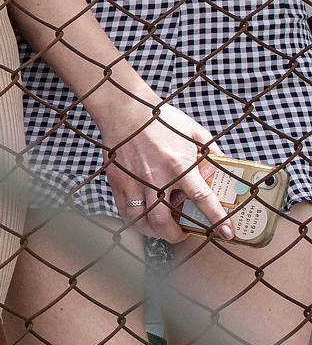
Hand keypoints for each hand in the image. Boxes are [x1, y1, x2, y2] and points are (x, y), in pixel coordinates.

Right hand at [91, 93, 224, 240]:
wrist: (124, 109)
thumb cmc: (160, 118)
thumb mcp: (193, 130)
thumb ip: (211, 150)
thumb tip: (224, 164)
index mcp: (179, 165)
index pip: (202, 198)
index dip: (217, 219)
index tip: (226, 233)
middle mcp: (155, 177)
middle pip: (163, 221)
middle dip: (175, 235)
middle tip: (181, 234)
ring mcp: (133, 181)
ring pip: (141, 220)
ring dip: (153, 231)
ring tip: (161, 229)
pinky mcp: (117, 181)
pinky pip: (124, 210)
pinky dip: (134, 219)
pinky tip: (142, 217)